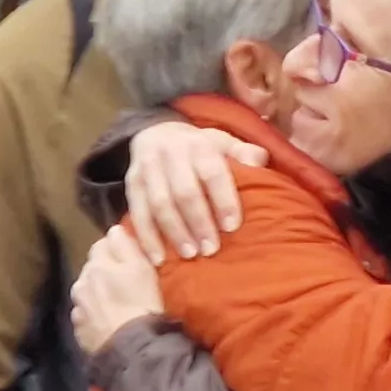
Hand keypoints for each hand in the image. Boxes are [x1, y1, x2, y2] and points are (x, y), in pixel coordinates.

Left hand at [71, 223, 170, 353]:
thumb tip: (114, 230)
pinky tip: (109, 322)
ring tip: (117, 305)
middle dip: (105, 272)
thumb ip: (125, 245)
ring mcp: (78, 308)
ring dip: (98, 294)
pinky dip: (95, 316)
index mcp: (96, 265)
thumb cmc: (142, 303)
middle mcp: (81, 283)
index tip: (131, 258)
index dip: (117, 249)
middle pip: (92, 269)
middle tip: (126, 283)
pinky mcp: (79, 330)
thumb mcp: (142, 268)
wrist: (131, 346)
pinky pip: (86, 316)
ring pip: (87, 293)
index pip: (102, 245)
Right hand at [122, 120, 263, 261]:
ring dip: (174, 232)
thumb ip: (242, 152)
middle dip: (198, 222)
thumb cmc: (200, 147)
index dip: (222, 200)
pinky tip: (157, 258)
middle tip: (211, 249)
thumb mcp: (223, 141)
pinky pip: (136, 213)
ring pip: (158, 204)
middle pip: (183, 192)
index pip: (212, 173)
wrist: (155, 132)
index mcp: (198, 145)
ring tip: (189, 254)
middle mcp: (170, 155)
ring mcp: (147, 170)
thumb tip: (259, 162)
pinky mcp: (131, 184)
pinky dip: (146, 237)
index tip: (232, 226)